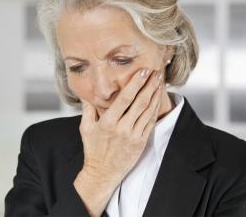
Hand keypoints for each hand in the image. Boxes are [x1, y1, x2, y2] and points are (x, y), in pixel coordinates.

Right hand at [79, 68, 163, 184]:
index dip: (136, 83)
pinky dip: (155, 110)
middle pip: (140, 102)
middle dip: (149, 85)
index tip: (143, 72)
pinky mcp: (141, 142)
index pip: (125, 98)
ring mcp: (134, 136)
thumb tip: (87, 93)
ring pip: (148, 111)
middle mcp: (123, 128)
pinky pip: (151, 123)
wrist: (103, 172)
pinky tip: (158, 100)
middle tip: (156, 73)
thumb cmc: (94, 150)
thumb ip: (87, 108)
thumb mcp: (86, 128)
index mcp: (108, 122)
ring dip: (155, 95)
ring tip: (159, 83)